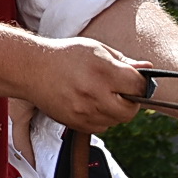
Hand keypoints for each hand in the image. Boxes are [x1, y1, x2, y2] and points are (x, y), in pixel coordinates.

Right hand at [27, 36, 147, 133]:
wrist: (31, 69)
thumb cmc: (64, 56)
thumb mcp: (96, 49)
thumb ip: (123, 61)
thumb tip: (147, 69)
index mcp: (103, 71)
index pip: (139, 86)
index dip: (140, 84)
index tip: (134, 81)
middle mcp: (94, 93)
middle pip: (130, 110)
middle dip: (130, 101)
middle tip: (120, 91)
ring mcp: (84, 111)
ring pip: (116, 120)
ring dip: (115, 110)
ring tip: (100, 95)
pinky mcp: (75, 123)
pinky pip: (101, 127)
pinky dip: (101, 118)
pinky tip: (90, 103)